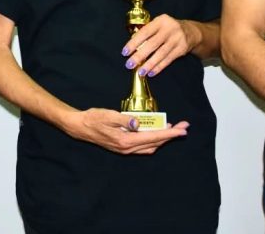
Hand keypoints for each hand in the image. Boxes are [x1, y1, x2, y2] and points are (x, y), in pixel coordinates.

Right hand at [63, 108, 188, 154]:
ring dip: (163, 138)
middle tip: (184, 126)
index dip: (169, 133)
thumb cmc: (94, 118)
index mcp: (125, 140)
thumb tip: (138, 123)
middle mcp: (127, 148)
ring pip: (150, 146)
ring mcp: (125, 150)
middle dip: (171, 136)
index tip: (182, 129)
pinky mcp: (123, 147)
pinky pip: (143, 146)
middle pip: (155, 143)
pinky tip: (157, 133)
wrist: (80, 127)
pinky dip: (154, 140)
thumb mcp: (108, 115)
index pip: (153, 137)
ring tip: (174, 129)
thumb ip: (124, 119)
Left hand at [121, 14, 191, 77]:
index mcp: (161, 20)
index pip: (145, 32)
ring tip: (140, 72)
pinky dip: (159, 67)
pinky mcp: (182, 49)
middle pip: (152, 44)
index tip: (125, 52)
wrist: (191, 31)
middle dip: (139, 55)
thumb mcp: (159, 24)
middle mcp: (170, 28)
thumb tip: (132, 47)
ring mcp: (177, 39)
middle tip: (129, 64)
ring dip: (149, 64)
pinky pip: (168, 59)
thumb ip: (147, 32)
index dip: (134, 42)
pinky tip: (151, 72)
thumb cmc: (168, 29)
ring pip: (161, 54)